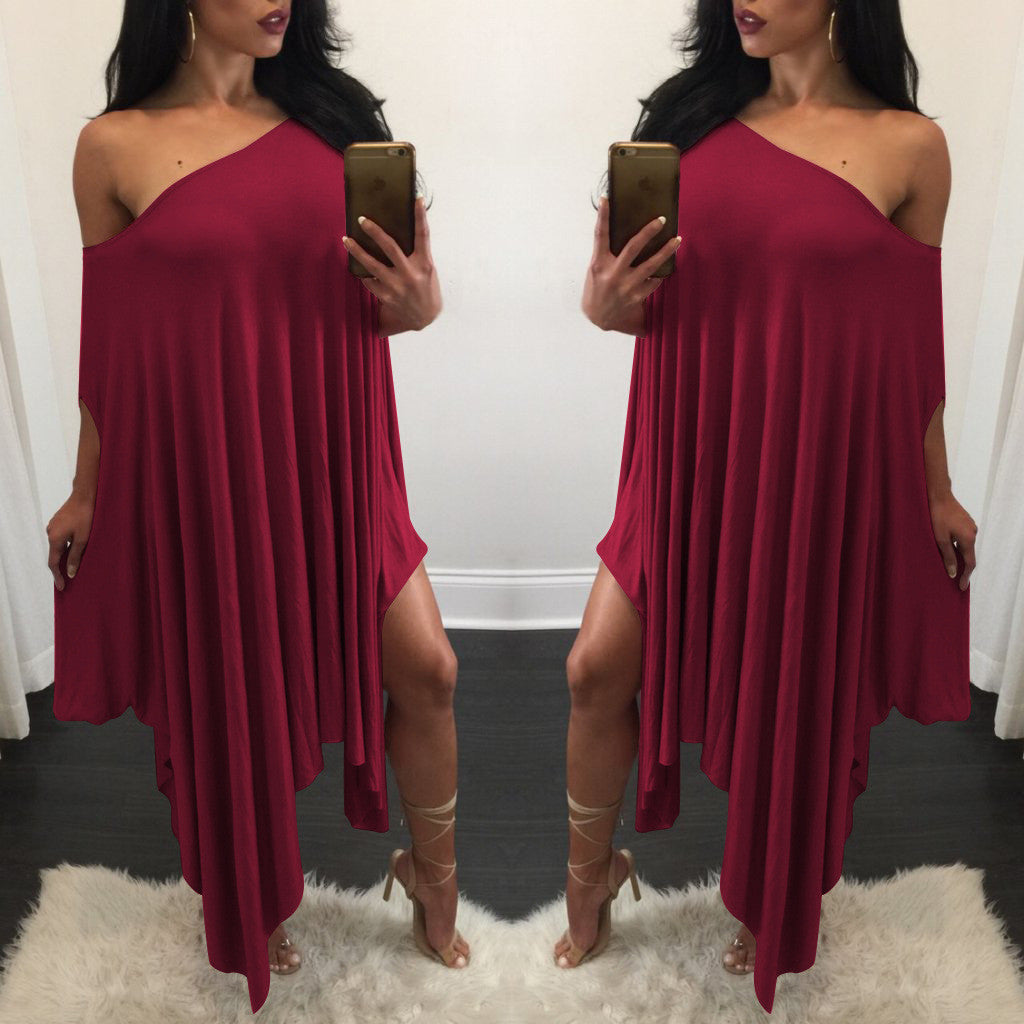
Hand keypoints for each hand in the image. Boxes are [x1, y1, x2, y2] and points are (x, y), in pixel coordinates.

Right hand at [47, 491, 95, 590]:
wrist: (85, 495)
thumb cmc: (86, 517)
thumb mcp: (83, 539)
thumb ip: (76, 557)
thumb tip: (70, 573)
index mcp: (54, 539)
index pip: (53, 563)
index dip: (58, 576)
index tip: (62, 587)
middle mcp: (50, 533)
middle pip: (54, 555)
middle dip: (60, 568)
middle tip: (67, 581)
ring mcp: (53, 526)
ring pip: (58, 546)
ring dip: (64, 557)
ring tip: (72, 568)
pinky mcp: (58, 522)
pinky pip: (60, 539)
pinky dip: (66, 547)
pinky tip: (74, 551)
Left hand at [341, 196, 440, 333]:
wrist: (424, 318)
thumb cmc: (425, 289)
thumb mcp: (427, 270)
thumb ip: (416, 253)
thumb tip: (401, 230)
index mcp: (425, 263)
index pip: (423, 235)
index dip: (420, 216)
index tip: (417, 198)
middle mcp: (411, 273)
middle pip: (390, 247)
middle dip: (375, 231)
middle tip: (361, 219)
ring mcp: (397, 286)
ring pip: (372, 265)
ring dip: (357, 251)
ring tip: (346, 240)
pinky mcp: (387, 297)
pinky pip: (369, 281)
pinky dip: (364, 274)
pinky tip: (358, 268)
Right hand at [582, 195, 681, 332]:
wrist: (597, 318)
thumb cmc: (597, 288)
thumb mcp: (596, 270)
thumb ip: (607, 254)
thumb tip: (621, 230)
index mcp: (599, 263)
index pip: (600, 235)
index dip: (603, 216)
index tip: (606, 198)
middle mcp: (612, 273)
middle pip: (633, 247)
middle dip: (648, 232)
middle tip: (662, 219)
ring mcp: (626, 285)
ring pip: (651, 265)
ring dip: (666, 251)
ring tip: (678, 240)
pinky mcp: (636, 296)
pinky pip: (654, 281)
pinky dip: (660, 274)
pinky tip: (666, 267)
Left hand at [928, 490, 976, 590]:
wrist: (939, 495)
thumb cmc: (937, 516)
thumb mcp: (940, 539)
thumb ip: (948, 556)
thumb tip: (952, 573)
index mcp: (968, 539)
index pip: (970, 563)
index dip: (966, 576)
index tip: (961, 587)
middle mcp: (973, 533)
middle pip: (969, 555)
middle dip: (963, 568)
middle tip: (956, 580)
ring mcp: (971, 526)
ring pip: (965, 546)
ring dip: (959, 556)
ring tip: (951, 566)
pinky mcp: (966, 522)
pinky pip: (964, 538)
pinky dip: (958, 547)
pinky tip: (950, 550)